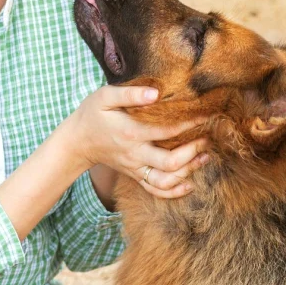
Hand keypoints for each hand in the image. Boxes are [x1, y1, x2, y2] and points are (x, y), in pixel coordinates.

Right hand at [64, 86, 209, 198]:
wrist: (78, 141)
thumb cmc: (93, 114)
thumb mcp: (105, 97)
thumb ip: (130, 94)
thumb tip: (156, 92)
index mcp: (131, 133)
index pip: (167, 131)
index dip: (190, 124)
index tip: (206, 115)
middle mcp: (135, 154)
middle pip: (170, 163)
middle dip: (193, 152)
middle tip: (207, 139)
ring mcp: (135, 168)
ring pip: (166, 181)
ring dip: (188, 172)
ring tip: (205, 157)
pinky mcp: (135, 175)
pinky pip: (155, 190)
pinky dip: (174, 192)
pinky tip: (189, 184)